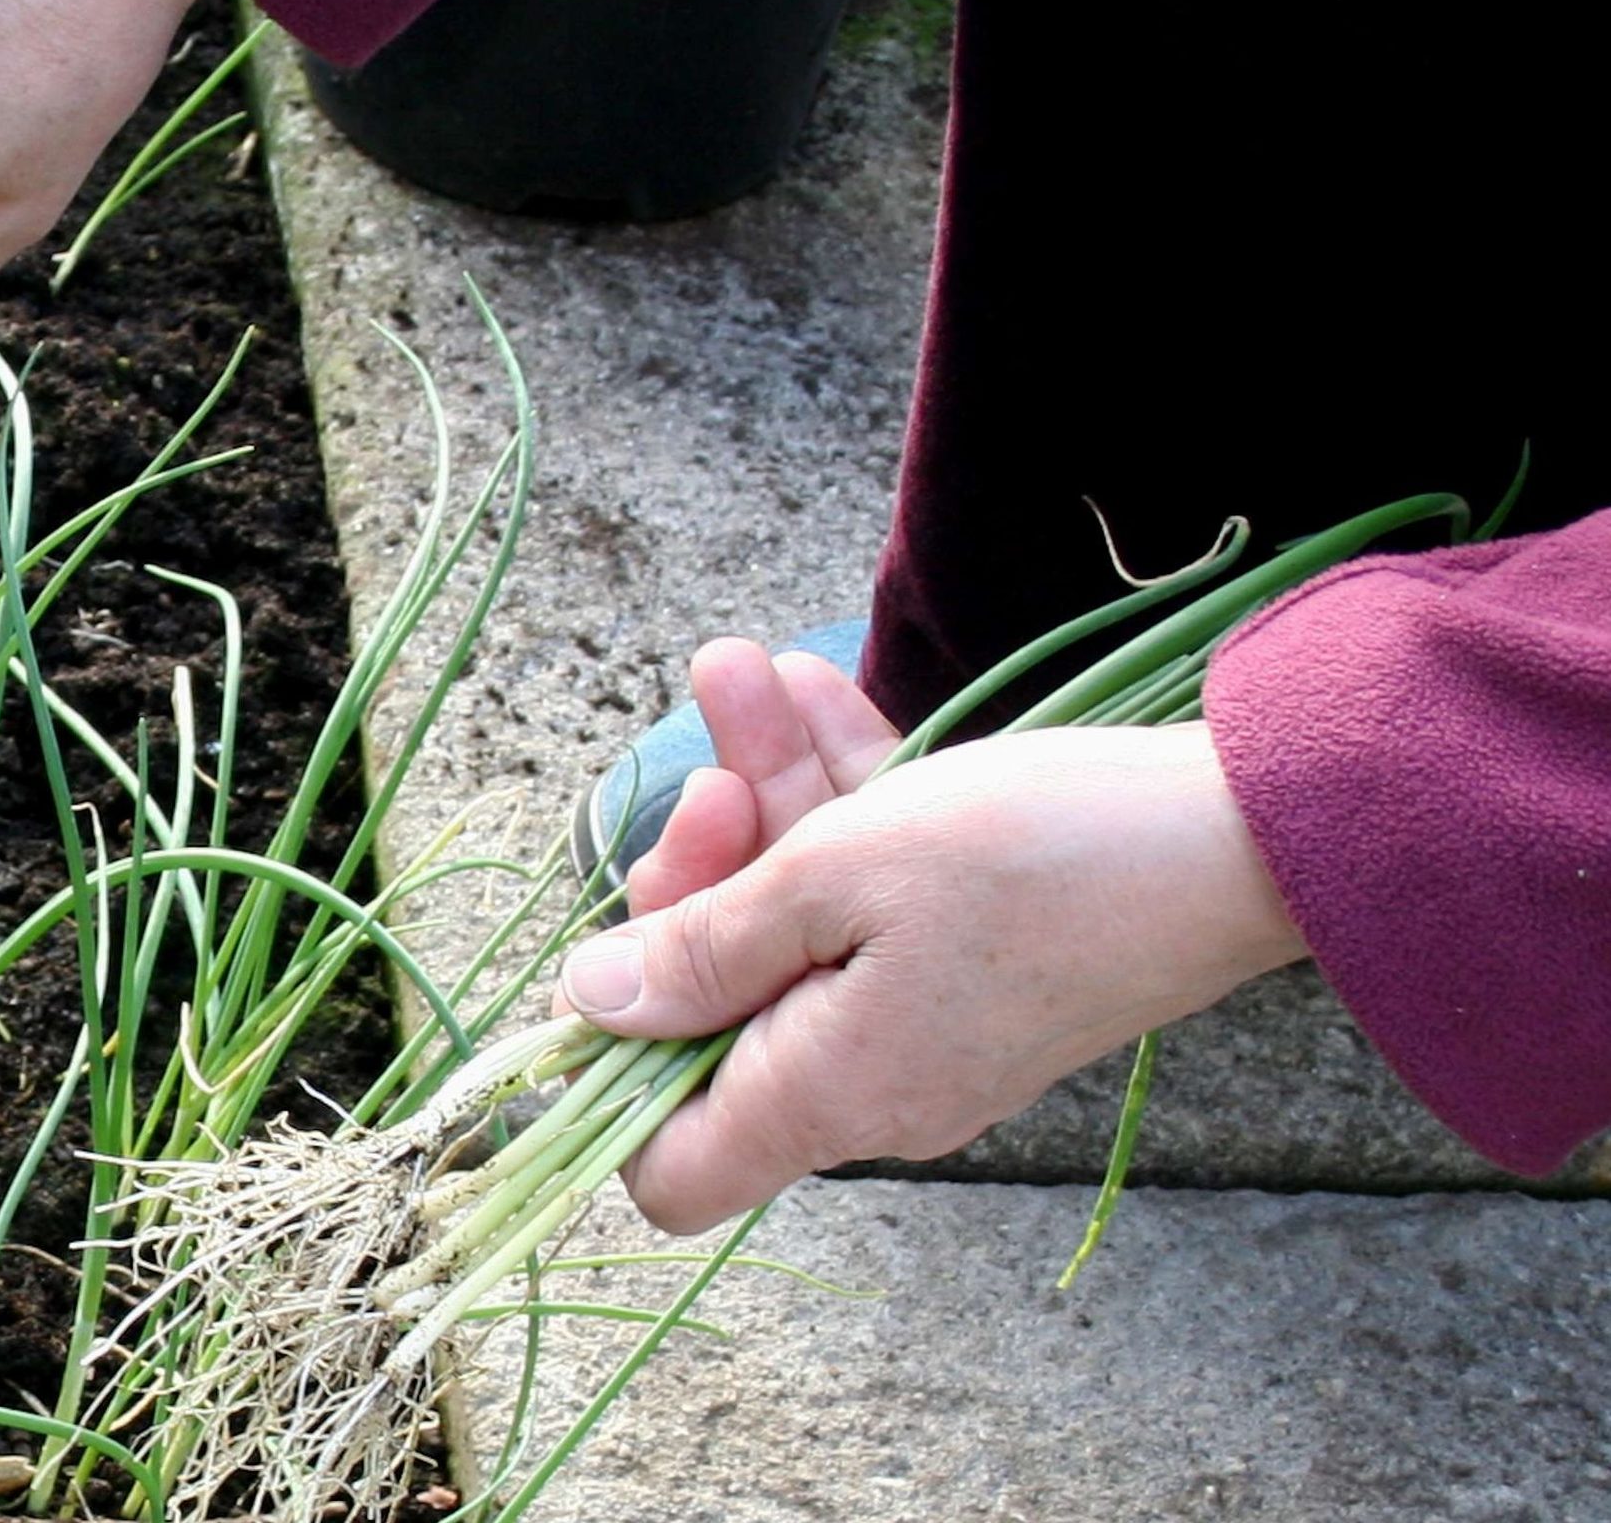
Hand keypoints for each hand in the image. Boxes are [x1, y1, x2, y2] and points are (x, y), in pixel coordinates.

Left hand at [552, 640, 1308, 1232]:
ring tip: (740, 668)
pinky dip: (837, 799)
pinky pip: (870, 891)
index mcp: (827, 1095)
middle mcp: (870, 1081)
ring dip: (760, 794)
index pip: (670, 1166)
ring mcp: (924, 1019)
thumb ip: (706, 943)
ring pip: (796, 916)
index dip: (609, 1075)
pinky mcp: (973, 959)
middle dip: (698, 871)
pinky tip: (812, 689)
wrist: (1244, 832)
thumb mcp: (840, 874)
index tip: (610, 951)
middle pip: (720, 1002)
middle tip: (710, 770)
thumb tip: (589, 1003)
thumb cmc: (1038, 854)